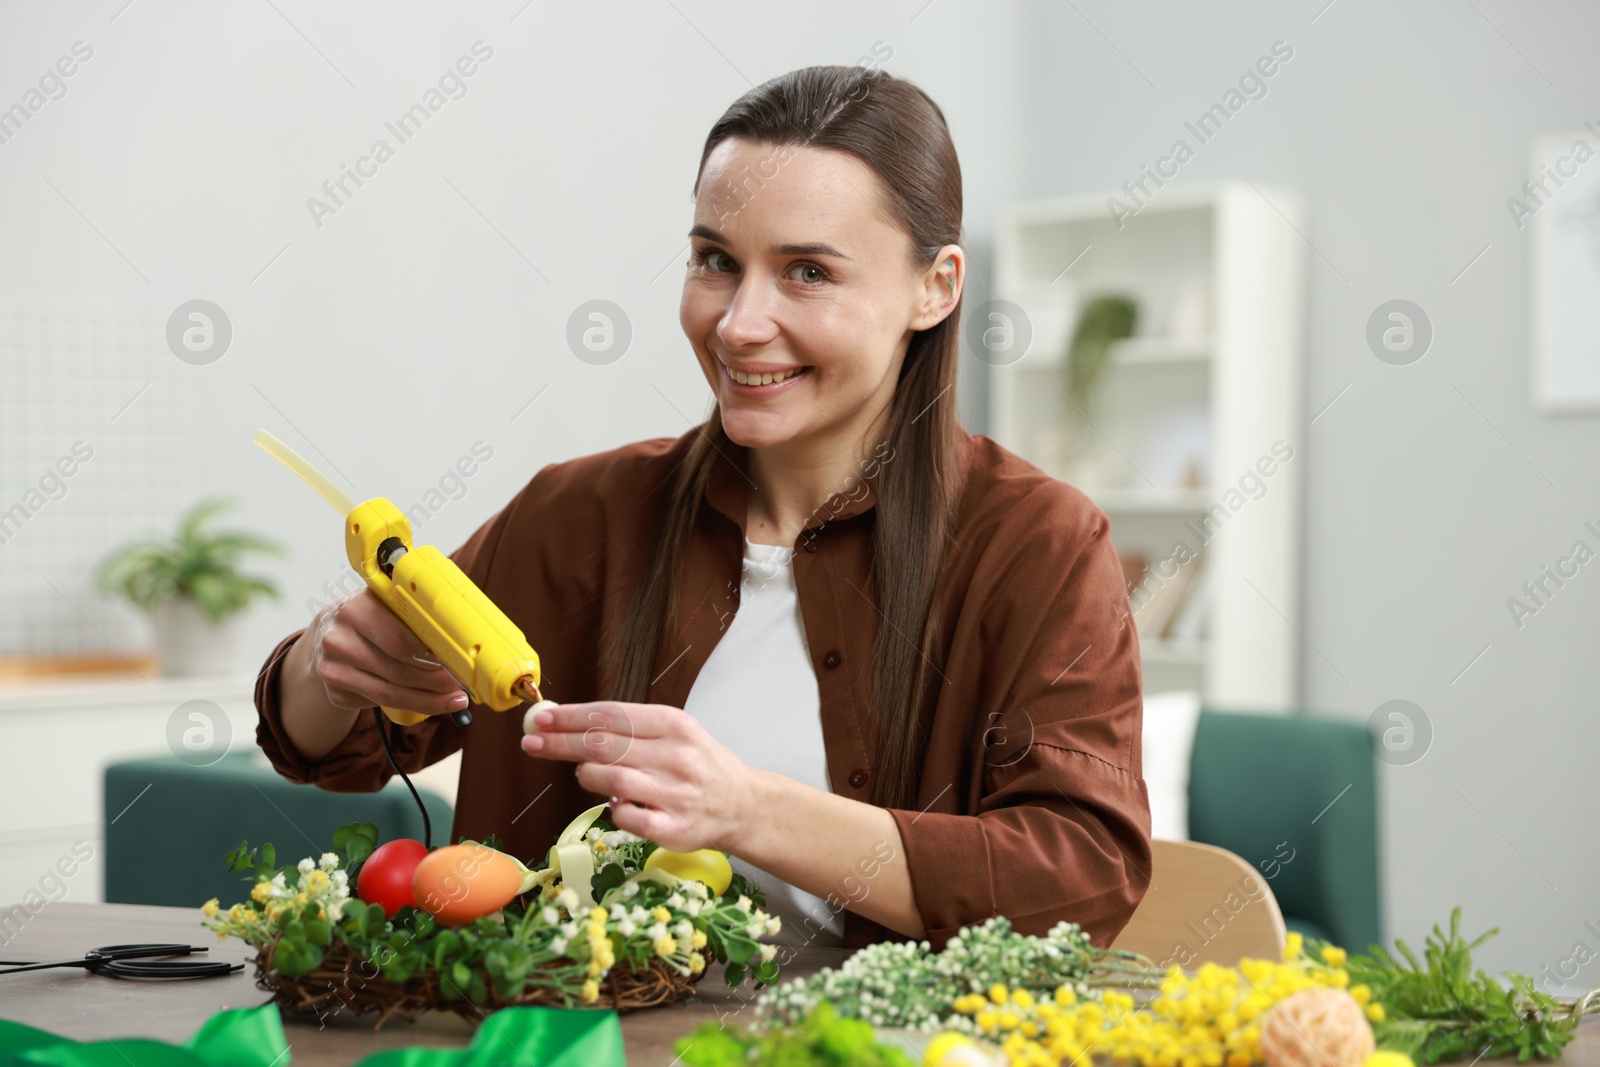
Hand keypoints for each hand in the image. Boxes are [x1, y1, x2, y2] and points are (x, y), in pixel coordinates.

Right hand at [306, 589, 467, 717]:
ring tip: (453, 700)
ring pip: (390, 694)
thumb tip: (458, 643)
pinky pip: (379, 704)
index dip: (433, 657)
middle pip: (398, 671)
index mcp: (355, 609)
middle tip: (460, 688)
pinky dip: (408, 705)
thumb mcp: (386, 604)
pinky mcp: (335, 693)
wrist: (328, 632)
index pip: (400, 642)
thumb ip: (414, 616)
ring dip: (427, 700)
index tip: (458, 666)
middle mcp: (337, 639)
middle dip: (436, 683)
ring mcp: (332, 669)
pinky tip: (426, 700)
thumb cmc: (370, 616)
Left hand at [520, 701, 752, 853]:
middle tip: (533, 743)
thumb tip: (571, 725)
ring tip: (584, 774)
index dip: (570, 716)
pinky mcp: (675, 829)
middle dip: (561, 742)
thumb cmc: (700, 766)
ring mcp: (677, 794)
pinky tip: (614, 803)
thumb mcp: (676, 733)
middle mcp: (677, 756)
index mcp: (676, 725)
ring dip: (587, 776)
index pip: (612, 715)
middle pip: (604, 744)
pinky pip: (627, 817)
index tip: (541, 718)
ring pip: (612, 779)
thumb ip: (631, 729)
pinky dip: (613, 809)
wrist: (744, 805)